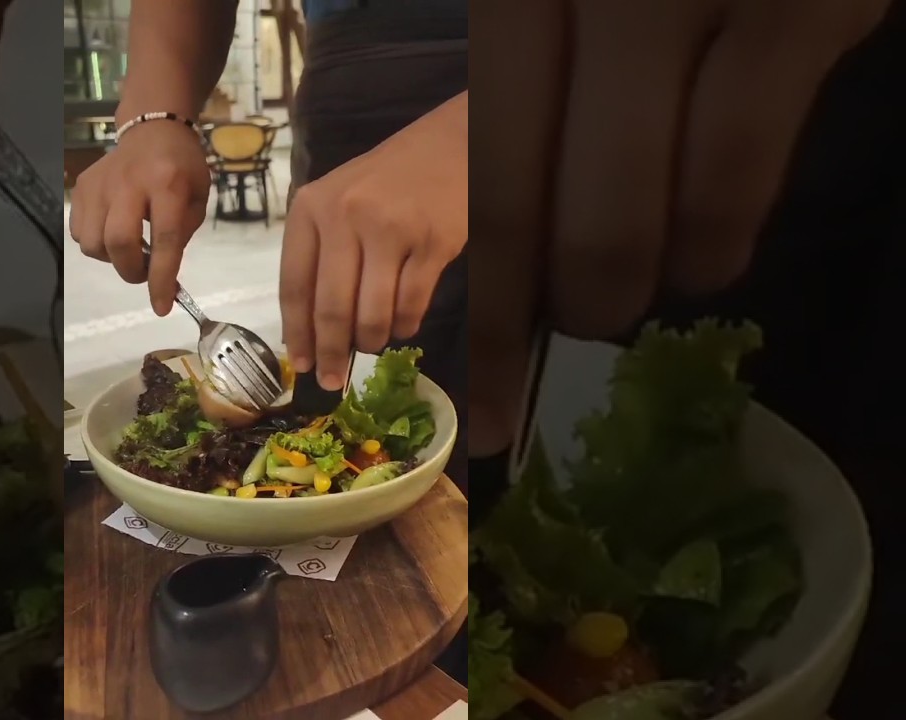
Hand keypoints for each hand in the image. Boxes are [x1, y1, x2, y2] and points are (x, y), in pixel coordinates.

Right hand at [69, 120, 211, 314]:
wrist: (153, 129)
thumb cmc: (182, 168)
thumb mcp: (197, 199)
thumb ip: (181, 236)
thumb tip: (163, 279)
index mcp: (168, 184)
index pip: (165, 239)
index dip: (162, 279)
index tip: (162, 307)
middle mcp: (130, 183)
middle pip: (118, 242)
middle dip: (131, 271)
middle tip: (145, 271)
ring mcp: (100, 183)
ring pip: (93, 243)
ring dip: (112, 258)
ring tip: (128, 247)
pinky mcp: (81, 186)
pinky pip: (79, 232)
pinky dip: (95, 243)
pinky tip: (111, 230)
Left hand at [281, 95, 467, 390]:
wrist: (449, 144)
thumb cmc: (386, 180)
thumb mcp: (338, 202)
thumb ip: (321, 255)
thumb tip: (313, 329)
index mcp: (311, 208)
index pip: (294, 285)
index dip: (297, 333)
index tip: (301, 365)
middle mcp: (345, 216)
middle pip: (332, 308)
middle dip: (332, 353)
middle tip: (333, 381)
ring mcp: (390, 229)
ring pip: (372, 314)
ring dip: (371, 341)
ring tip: (372, 343)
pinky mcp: (432, 243)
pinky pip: (411, 306)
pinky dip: (405, 326)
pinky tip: (402, 325)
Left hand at [468, 0, 890, 453]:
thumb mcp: (568, 8)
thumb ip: (543, 104)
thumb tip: (531, 255)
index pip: (491, 187)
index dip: (495, 317)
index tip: (497, 409)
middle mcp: (596, 0)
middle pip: (552, 216)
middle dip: (571, 302)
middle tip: (587, 321)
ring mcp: (701, 1)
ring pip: (649, 211)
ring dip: (642, 276)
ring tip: (646, 278)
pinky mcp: (807, 14)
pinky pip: (747, 168)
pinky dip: (721, 236)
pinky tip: (710, 250)